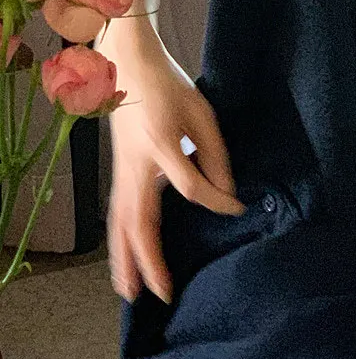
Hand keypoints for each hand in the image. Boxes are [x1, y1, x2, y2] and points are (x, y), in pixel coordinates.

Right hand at [100, 25, 240, 301]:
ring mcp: (122, 172)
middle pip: (139, 222)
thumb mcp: (200, 112)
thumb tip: (226, 192)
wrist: (126, 63)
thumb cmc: (166, 84)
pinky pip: (117, 216)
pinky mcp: (119, 175)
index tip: (236, 207)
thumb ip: (214, 153)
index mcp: (161, 143)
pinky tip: (124, 264)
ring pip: (121, 225)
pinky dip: (119, 243)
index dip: (215, 200)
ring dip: (126, 261)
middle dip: (150, 261)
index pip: (189, 185)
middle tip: (165, 294)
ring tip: (132, 295)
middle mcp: (136, 165)